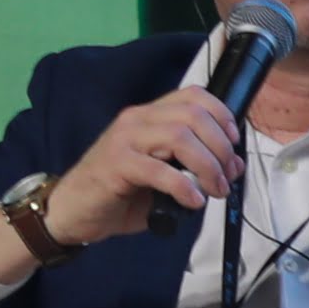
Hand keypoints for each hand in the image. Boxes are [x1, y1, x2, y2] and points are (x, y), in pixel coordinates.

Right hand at [47, 87, 243, 253]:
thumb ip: (198, 169)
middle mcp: (137, 120)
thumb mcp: (167, 179)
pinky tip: (192, 201)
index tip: (233, 143)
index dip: (221, 115)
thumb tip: (234, 166)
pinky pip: (158, 169)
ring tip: (213, 190)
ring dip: (207, 166)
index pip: (193, 96)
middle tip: (226, 178)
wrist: (74, 211)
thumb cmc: (121, 194)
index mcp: (150, 116)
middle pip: (193, 116)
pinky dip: (183, 186)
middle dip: (220, 148)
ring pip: (179, 136)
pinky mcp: (115, 164)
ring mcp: (124, 140)